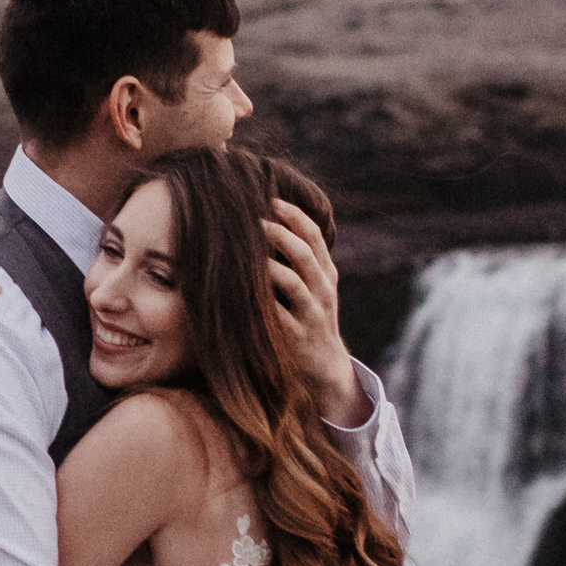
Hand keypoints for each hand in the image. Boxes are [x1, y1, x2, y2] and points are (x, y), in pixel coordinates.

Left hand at [266, 202, 368, 427]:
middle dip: (279, 233)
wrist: (326, 367)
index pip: (314, 236)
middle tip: (253, 220)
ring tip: (244, 251)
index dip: (294, 215)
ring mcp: (312, 315)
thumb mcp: (314, 288)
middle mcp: (323, 291)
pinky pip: (277, 315)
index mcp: (326, 274)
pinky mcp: (296, 337)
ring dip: (267, 264)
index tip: (271, 199)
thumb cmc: (310, 318)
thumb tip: (267, 223)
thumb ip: (298, 260)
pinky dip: (259, 300)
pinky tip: (238, 290)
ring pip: (292, 282)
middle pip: (304, 254)